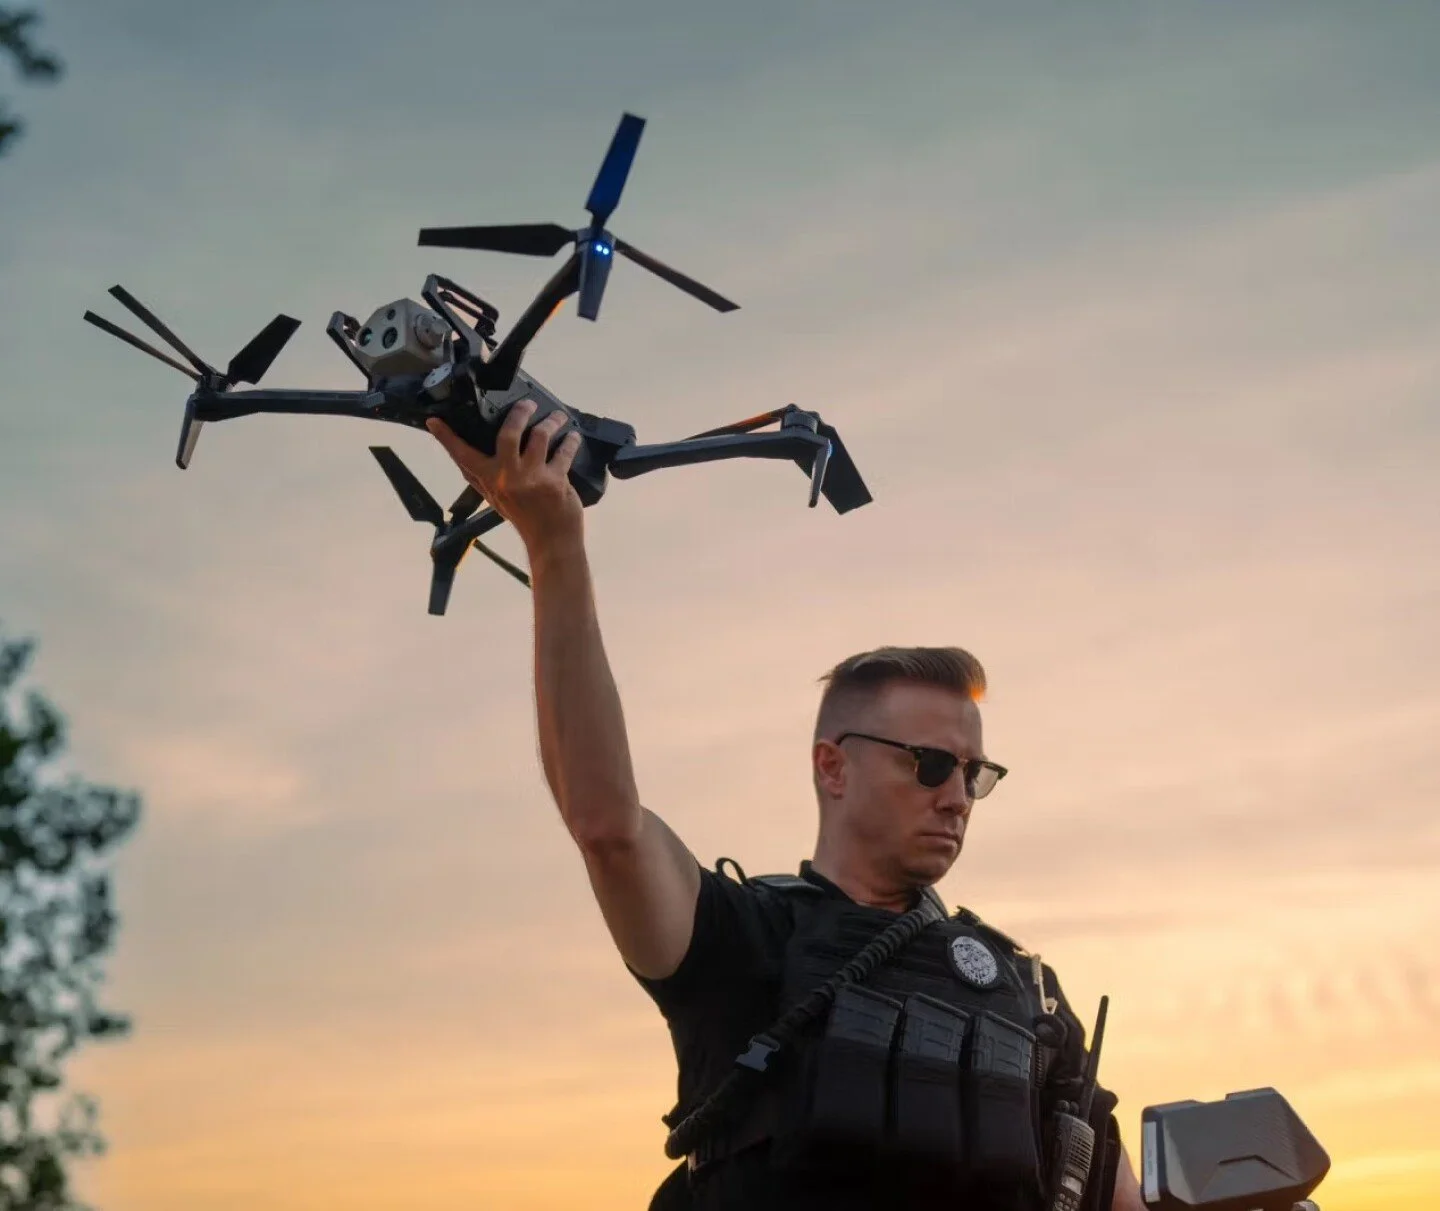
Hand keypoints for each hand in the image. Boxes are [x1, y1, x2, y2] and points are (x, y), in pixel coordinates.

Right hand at [426, 399, 584, 553]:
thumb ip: (480, 479)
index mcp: (489, 480)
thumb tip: (460, 458)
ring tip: (558, 417)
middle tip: (528, 403)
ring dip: (552, 422)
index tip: (434, 421)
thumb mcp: (495, 499)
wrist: (551, 540)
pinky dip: (571, 441)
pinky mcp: (555, 481)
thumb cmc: (523, 517)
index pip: (463, 456)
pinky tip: (573, 436)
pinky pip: (564, 452)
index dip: (447, 438)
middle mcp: (507, 477)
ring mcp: (531, 479)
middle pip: (508, 434)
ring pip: (540, 436)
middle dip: (520, 413)